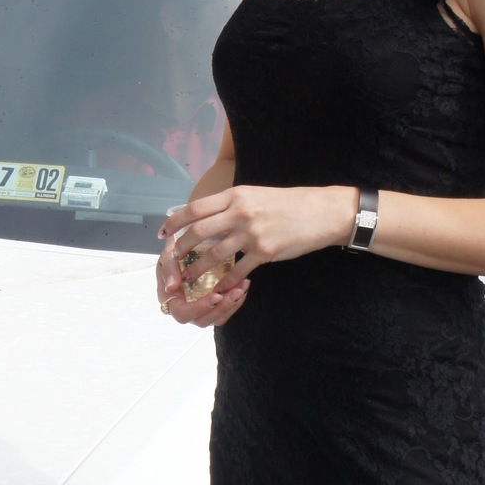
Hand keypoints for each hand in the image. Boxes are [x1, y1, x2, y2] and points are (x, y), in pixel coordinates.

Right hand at [154, 245, 247, 327]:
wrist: (187, 247)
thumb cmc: (176, 252)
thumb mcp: (168, 255)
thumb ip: (169, 269)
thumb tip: (171, 287)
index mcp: (171, 300)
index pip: (183, 313)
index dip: (200, 308)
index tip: (216, 295)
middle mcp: (185, 309)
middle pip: (202, 320)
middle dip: (222, 308)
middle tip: (236, 292)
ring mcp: (200, 309)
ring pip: (217, 318)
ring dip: (232, 305)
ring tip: (243, 287)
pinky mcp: (212, 305)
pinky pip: (225, 311)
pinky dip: (236, 301)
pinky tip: (243, 286)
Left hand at [159, 184, 355, 299]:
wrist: (320, 212)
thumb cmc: (287, 203)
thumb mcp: (255, 195)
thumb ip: (231, 204)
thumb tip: (206, 214)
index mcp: (235, 196)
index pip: (195, 208)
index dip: (175, 221)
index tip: (163, 232)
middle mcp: (240, 213)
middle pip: (198, 232)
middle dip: (180, 248)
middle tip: (171, 261)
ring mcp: (251, 233)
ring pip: (214, 254)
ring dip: (197, 269)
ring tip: (187, 278)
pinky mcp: (264, 252)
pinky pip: (238, 271)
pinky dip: (226, 282)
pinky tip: (218, 289)